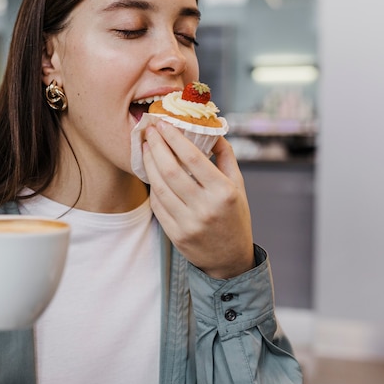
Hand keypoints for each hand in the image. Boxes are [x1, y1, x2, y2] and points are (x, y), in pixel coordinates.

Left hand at [142, 121, 253, 278]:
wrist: (230, 260)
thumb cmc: (234, 216)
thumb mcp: (238, 186)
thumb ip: (225, 157)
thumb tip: (211, 129)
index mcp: (223, 192)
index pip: (193, 158)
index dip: (174, 139)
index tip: (163, 124)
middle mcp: (205, 208)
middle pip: (171, 170)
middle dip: (156, 147)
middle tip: (149, 131)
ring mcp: (188, 223)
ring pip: (159, 187)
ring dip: (149, 164)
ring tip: (146, 148)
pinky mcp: (175, 234)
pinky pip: (157, 205)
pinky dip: (151, 186)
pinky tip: (149, 171)